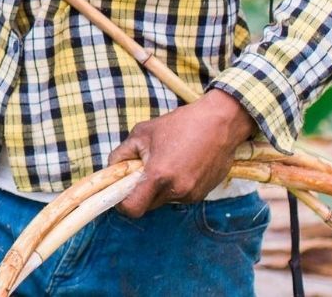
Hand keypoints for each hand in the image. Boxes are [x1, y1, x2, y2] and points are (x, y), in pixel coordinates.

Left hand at [105, 91, 257, 217]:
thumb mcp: (143, 132)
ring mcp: (192, 195)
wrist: (221, 123)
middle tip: (145, 168)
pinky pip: (180, 196)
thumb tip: (110, 170)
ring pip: (164, 200)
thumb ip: (121, 154)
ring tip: (169, 161)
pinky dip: (176, 185)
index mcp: (159, 175)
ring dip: (160, 187)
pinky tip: (183, 164)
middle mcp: (176, 190)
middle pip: (147, 205)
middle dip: (141, 191)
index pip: (132, 209)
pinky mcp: (203, 194)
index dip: (122, 204)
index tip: (121, 193)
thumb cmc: (181, 124)